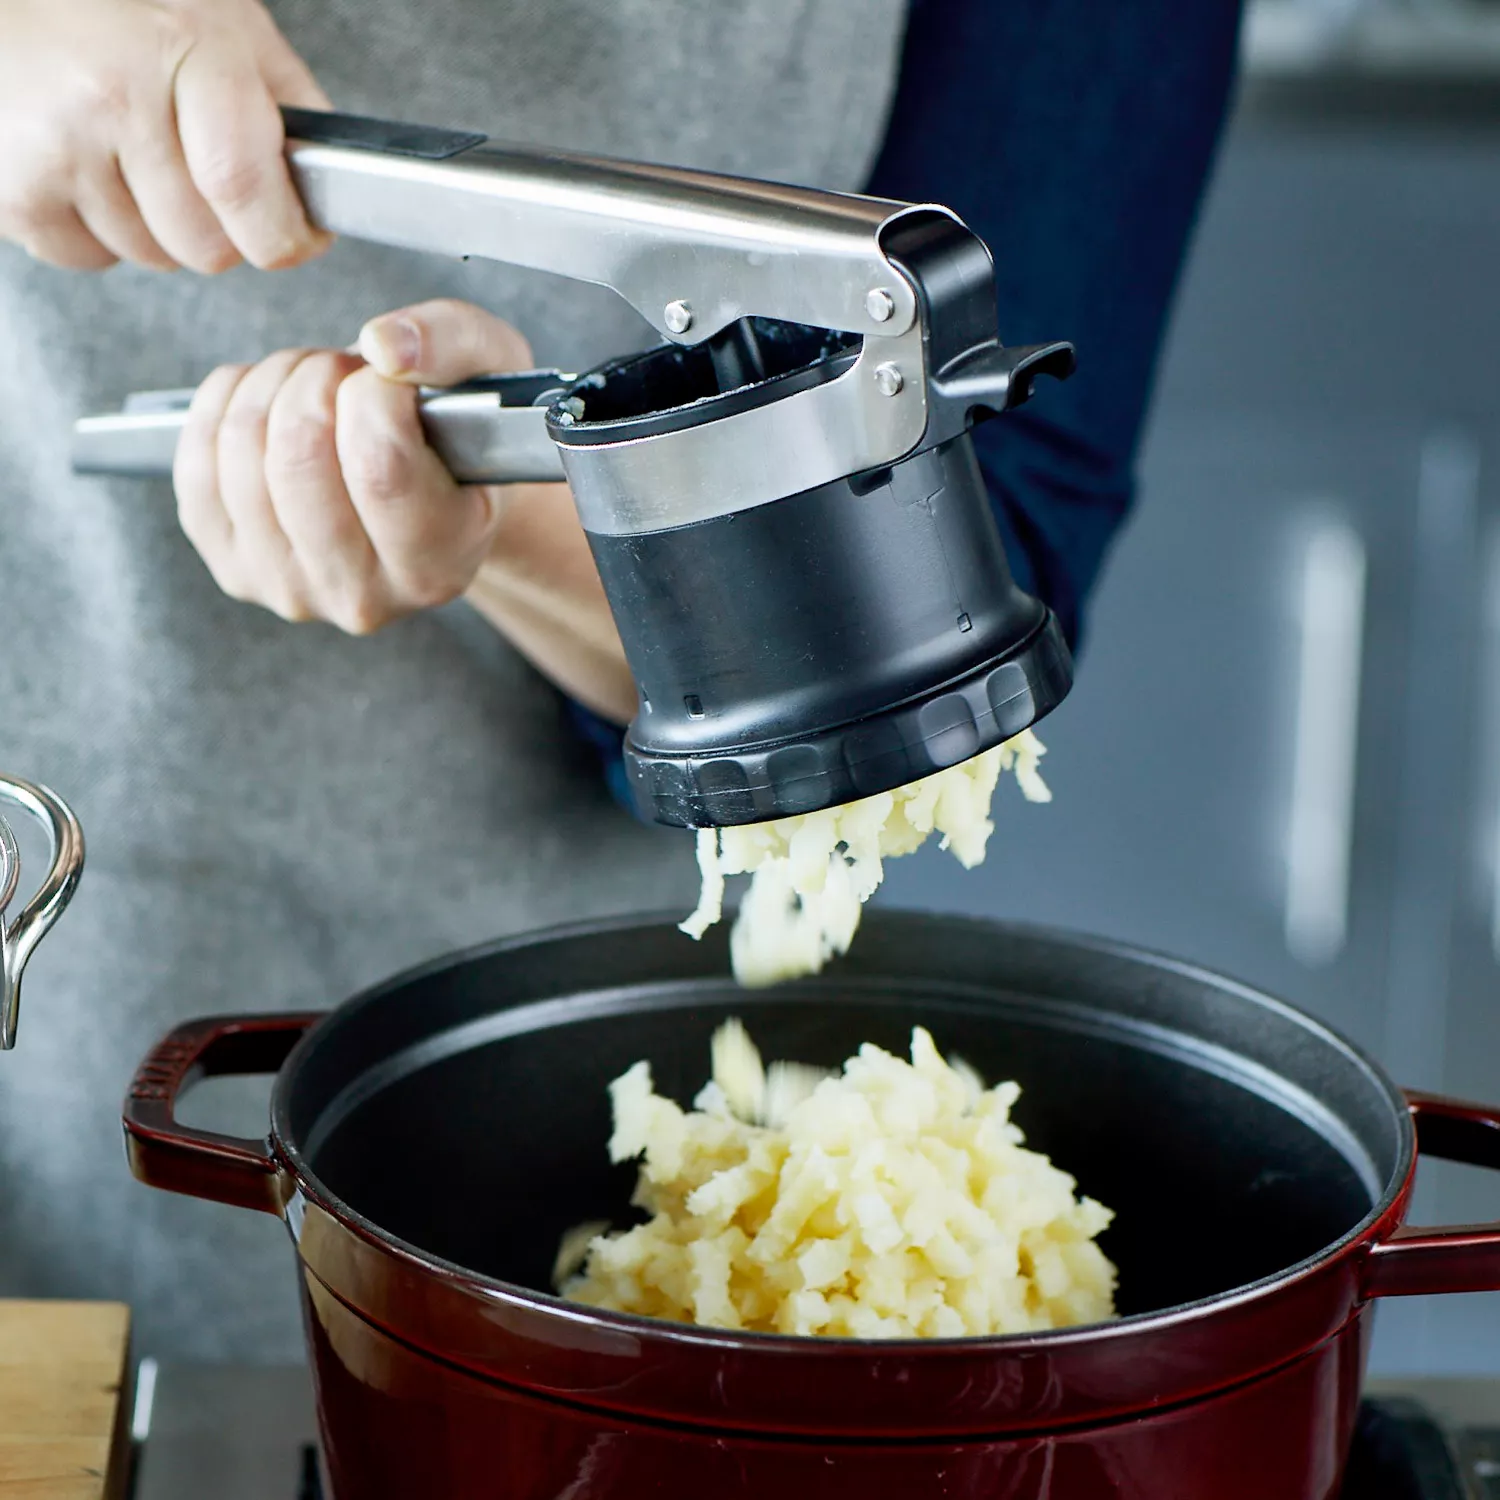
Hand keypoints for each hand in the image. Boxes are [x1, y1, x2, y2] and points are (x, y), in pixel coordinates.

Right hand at [0, 0, 329, 272]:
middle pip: (208, 248)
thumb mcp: (221, 20)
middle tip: (193, 172)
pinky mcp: (15, 192)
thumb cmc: (114, 3)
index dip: (283, 235)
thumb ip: (287, 101)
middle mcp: (113, 100)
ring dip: (155, 228)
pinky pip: (91, 258)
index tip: (293, 235)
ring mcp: (56, 149)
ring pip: (153, 258)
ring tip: (126, 152)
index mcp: (182, 52)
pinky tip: (84, 165)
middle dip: (219, 230)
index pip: (248, 192)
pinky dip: (97, 230)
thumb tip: (327, 183)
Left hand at [174, 299, 538, 635]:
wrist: (430, 499)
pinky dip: (225, 404)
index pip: (379, 465)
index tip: (392, 380)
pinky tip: (269, 402)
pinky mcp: (232, 568)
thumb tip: (382, 346)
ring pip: (242, 451)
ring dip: (273, 384)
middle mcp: (363, 596)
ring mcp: (289, 590)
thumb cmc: (463, 438)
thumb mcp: (491, 376)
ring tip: (314, 386)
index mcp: (439, 564)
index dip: (375, 393)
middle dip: (316, 379)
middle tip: (347, 375)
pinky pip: (196, 464)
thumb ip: (453, 344)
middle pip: (298, 457)